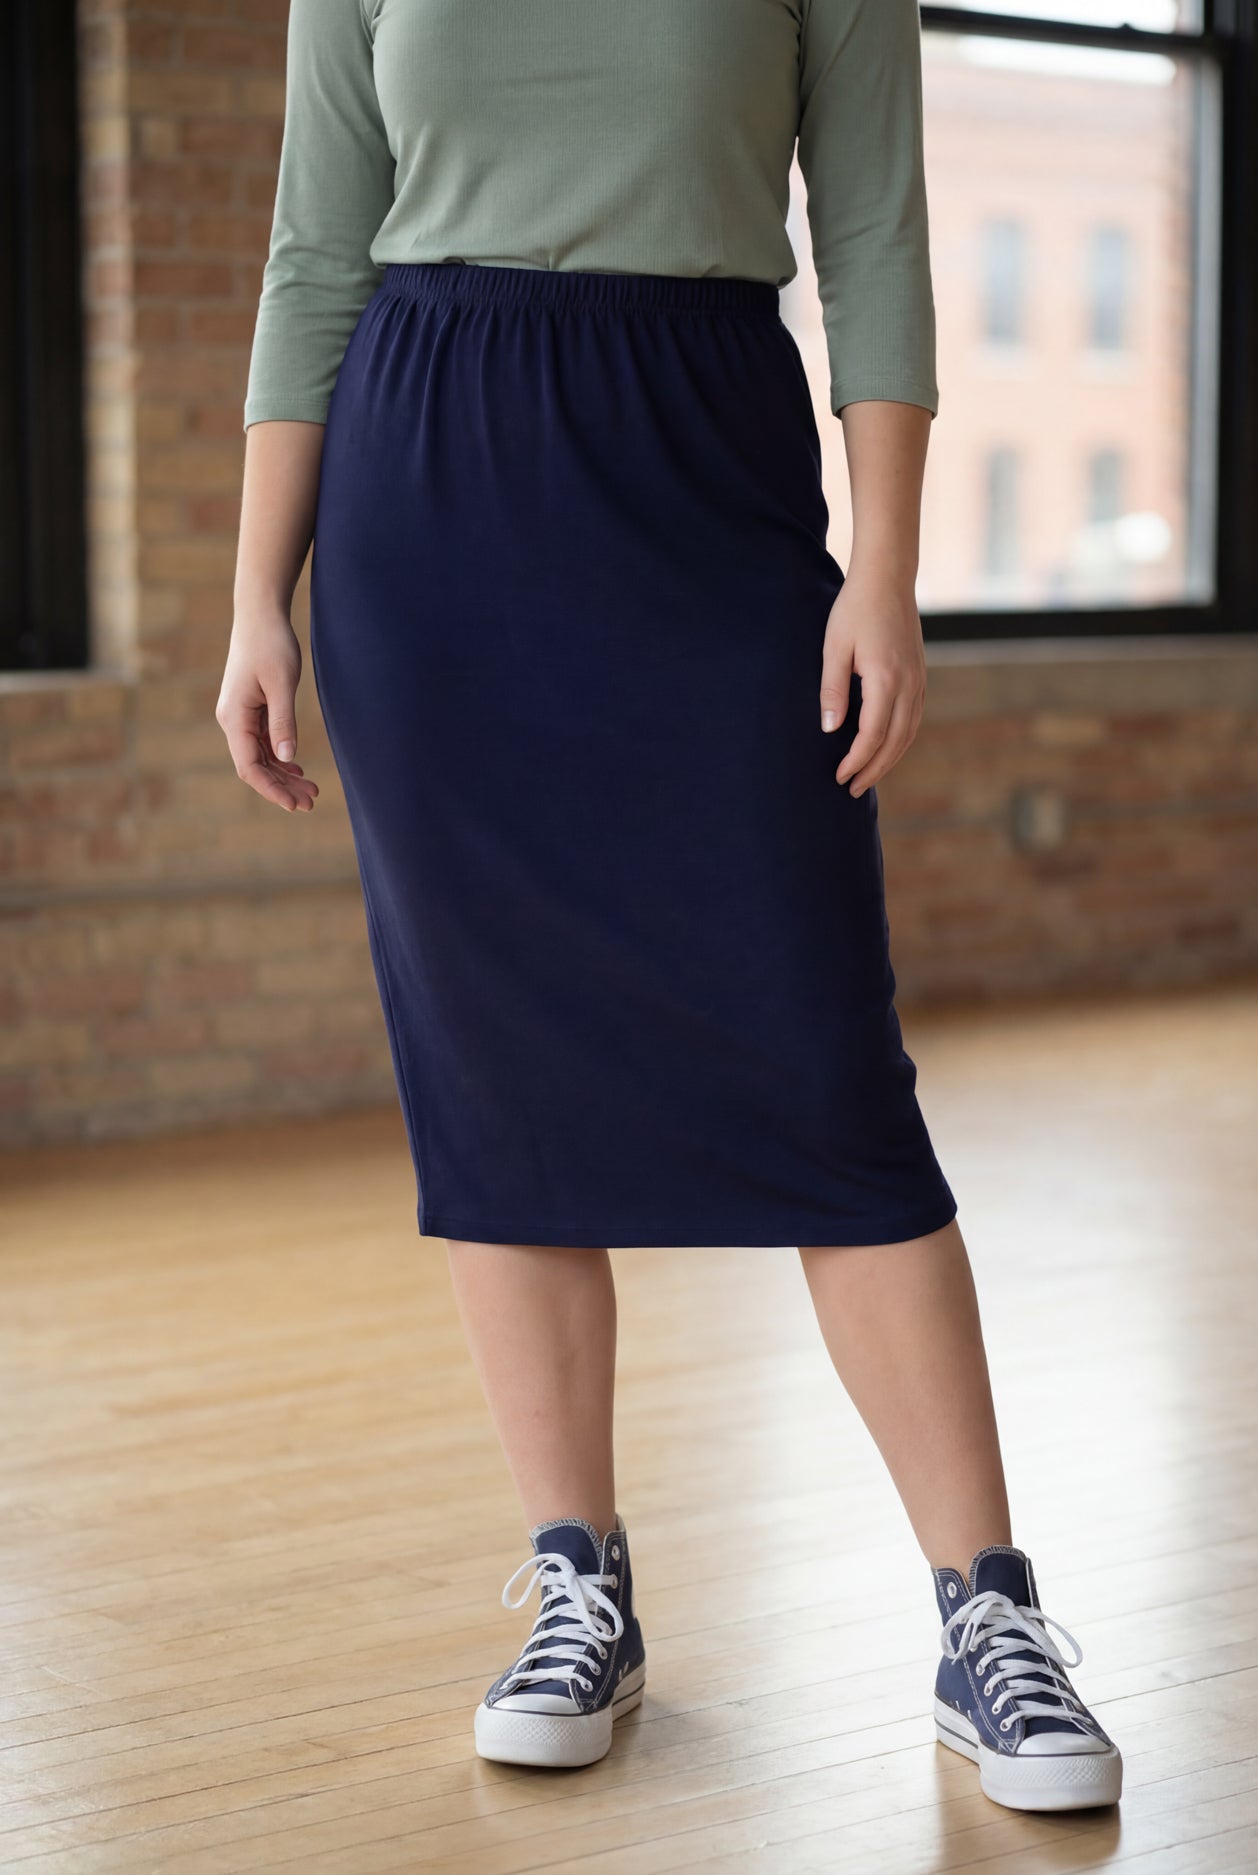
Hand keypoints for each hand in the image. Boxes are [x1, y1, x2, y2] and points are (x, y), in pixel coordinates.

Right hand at [216, 609, 319, 812]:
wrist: (259, 614)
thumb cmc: (271, 644)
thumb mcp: (282, 683)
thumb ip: (283, 722)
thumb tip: (286, 758)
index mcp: (235, 717)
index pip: (249, 767)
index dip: (272, 789)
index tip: (295, 805)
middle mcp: (232, 720)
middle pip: (255, 766)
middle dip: (281, 787)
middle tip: (312, 802)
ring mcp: (240, 715)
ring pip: (260, 756)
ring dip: (283, 775)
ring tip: (311, 790)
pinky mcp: (250, 708)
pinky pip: (262, 741)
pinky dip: (279, 757)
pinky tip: (297, 769)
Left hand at [818, 570, 926, 797]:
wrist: (888, 579)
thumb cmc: (855, 610)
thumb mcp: (834, 648)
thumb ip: (832, 691)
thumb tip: (829, 730)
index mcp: (885, 679)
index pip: (872, 735)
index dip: (856, 761)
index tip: (839, 777)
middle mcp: (908, 684)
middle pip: (895, 742)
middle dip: (873, 769)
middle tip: (852, 789)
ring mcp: (918, 680)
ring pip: (908, 733)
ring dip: (889, 759)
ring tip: (867, 776)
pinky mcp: (920, 675)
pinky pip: (913, 718)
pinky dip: (901, 740)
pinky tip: (886, 748)